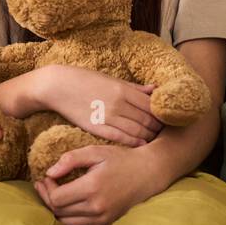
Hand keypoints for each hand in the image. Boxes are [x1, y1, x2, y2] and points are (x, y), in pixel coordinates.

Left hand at [33, 144, 160, 224]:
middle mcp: (97, 208)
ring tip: (54, 195)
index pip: (56, 198)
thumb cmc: (121, 159)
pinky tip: (69, 208)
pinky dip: (71, 221)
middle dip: (48, 198)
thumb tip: (49, 173)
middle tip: (45, 185)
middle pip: (59, 212)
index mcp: (92, 188)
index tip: (47, 178)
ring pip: (67, 223)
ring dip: (57, 211)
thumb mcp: (95, 151)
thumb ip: (71, 159)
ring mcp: (103, 219)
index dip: (46, 189)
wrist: (148, 173)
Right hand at [36, 65, 162, 146]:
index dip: (162, 114)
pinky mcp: (96, 127)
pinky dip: (133, 142)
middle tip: (164, 133)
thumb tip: (154, 90)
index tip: (167, 119)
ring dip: (148, 136)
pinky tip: (141, 145)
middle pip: (147, 119)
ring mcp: (107, 116)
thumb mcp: (110, 79)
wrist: (57, 86)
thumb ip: (133, 87)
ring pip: (137, 130)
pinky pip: (120, 137)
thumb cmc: (84, 80)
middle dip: (158, 127)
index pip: (151, 104)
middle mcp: (118, 103)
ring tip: (154, 140)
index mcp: (123, 89)